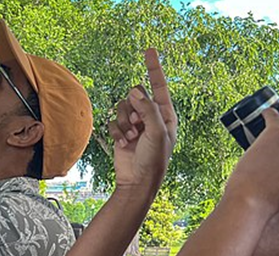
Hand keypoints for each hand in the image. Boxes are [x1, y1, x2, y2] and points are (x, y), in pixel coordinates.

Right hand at [109, 49, 177, 188]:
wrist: (138, 181)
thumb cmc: (154, 159)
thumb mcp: (157, 132)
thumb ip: (147, 108)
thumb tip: (135, 91)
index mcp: (165, 115)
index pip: (159, 86)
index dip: (154, 68)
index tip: (149, 50)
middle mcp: (150, 117)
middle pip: (135, 95)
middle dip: (133, 109)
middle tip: (137, 124)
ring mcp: (135, 124)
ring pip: (122, 107)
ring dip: (123, 123)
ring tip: (131, 138)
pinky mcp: (121, 132)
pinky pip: (112, 121)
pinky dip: (116, 132)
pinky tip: (123, 144)